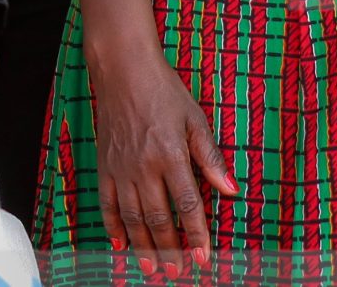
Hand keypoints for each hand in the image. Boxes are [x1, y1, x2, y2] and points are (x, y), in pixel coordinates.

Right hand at [83, 38, 233, 269]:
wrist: (123, 69)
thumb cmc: (164, 91)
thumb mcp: (195, 120)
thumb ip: (211, 159)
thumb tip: (231, 191)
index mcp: (170, 155)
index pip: (187, 204)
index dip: (197, 234)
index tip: (204, 257)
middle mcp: (144, 166)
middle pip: (158, 217)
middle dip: (168, 249)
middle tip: (176, 271)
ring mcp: (121, 167)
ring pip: (132, 216)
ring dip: (142, 245)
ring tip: (150, 268)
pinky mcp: (104, 163)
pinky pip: (106, 201)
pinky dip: (112, 224)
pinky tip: (119, 243)